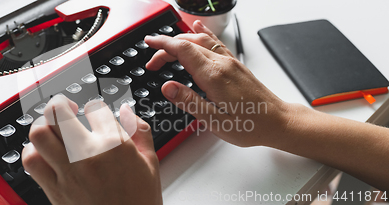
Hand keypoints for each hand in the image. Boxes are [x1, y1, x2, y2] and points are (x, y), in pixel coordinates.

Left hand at [22, 95, 161, 204]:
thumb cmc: (140, 202)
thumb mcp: (150, 163)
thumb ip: (140, 131)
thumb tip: (127, 111)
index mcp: (115, 145)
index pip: (95, 108)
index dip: (96, 108)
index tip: (97, 115)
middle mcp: (87, 155)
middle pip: (58, 113)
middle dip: (61, 104)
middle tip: (66, 108)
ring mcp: (68, 172)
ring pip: (39, 134)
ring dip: (44, 126)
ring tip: (53, 129)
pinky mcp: (55, 189)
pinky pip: (32, 161)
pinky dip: (34, 152)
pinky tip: (45, 153)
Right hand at [145, 20, 291, 146]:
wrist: (277, 121)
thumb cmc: (250, 124)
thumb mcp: (214, 120)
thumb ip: (189, 101)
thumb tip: (168, 87)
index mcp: (214, 76)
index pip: (183, 50)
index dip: (162, 45)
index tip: (149, 43)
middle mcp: (222, 64)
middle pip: (189, 43)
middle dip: (167, 46)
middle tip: (153, 60)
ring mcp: (230, 62)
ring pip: (201, 40)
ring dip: (181, 40)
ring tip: (166, 47)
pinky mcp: (235, 65)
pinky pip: (216, 42)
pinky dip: (203, 33)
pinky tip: (198, 27)